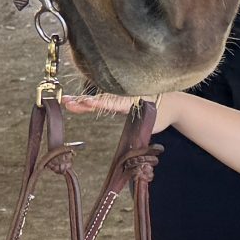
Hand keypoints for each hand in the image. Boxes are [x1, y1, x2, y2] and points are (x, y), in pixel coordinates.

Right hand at [60, 91, 176, 134]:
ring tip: (66, 102)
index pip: (114, 102)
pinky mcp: (119, 98)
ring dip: (83, 101)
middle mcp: (125, 95)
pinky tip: (76, 103)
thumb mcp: (153, 124)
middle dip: (84, 101)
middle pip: (102, 98)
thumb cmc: (163, 115)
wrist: (172, 102)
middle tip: (67, 102)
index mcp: (134, 100)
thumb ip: (141, 131)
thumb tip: (130, 143)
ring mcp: (122, 96)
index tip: (87, 102)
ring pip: (100, 98)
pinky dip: (90, 102)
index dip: (101, 103)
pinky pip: (103, 100)